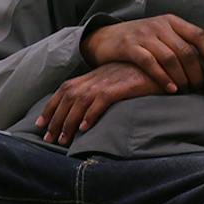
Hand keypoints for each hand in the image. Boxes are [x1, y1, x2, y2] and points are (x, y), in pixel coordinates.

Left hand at [37, 62, 163, 145]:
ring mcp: (108, 81)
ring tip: (63, 140)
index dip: (51, 106)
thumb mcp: (117, 81)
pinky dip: (91, 114)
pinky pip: (101, 101)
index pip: (65, 89)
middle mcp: (96, 77)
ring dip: (69, 121)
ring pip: (80, 101)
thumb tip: (88, 112)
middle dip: (55, 119)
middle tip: (48, 139)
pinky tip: (85, 128)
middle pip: (67, 97)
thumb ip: (103, 92)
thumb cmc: (141, 75)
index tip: (41, 123)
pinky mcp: (121, 86)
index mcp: (93, 76)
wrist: (162, 63)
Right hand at [84, 14, 203, 92]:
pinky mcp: (129, 46)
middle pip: (186, 50)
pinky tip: (170, 89)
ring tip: (185, 91)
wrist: (104, 37)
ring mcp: (144, 35)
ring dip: (181, 77)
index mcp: (172, 21)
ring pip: (170, 58)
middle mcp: (160, 25)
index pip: (199, 35)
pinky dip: (162, 78)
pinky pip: (150, 63)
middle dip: (196, 72)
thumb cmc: (140, 38)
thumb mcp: (162, 31)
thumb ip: (184, 35)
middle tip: (199, 88)